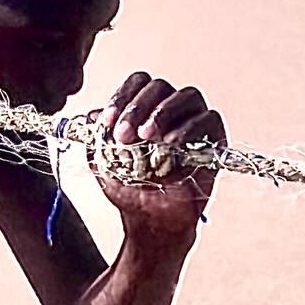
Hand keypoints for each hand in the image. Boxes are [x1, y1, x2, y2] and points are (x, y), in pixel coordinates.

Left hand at [96, 70, 226, 247]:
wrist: (151, 221)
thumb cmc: (132, 190)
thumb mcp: (104, 161)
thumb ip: (96, 136)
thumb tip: (90, 115)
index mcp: (145, 110)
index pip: (138, 84)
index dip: (121, 97)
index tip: (107, 122)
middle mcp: (171, 111)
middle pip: (160, 87)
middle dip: (138, 107)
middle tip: (125, 134)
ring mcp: (194, 123)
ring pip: (188, 96)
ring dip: (163, 112)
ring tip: (147, 136)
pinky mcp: (214, 140)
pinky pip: (209, 120)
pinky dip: (189, 128)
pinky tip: (170, 143)